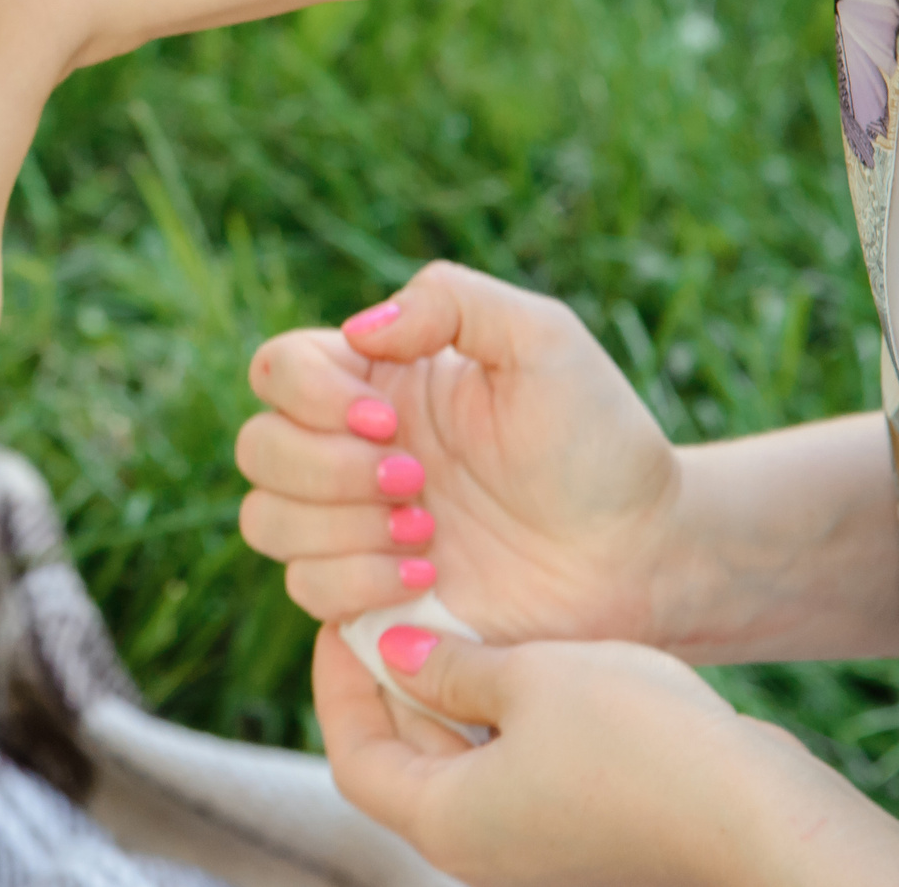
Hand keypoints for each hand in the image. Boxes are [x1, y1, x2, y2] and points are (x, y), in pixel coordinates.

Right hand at [236, 260, 681, 641]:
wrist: (641, 554)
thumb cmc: (598, 441)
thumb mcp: (542, 339)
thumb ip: (451, 301)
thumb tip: (360, 332)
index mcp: (377, 381)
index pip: (277, 368)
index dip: (311, 395)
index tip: (390, 421)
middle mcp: (350, 451)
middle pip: (256, 448)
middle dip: (325, 469)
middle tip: (415, 482)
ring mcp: (354, 527)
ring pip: (265, 521)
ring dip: (337, 528)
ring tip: (426, 534)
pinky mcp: (367, 598)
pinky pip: (304, 589)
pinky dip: (356, 581)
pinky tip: (428, 576)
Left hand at [316, 624, 898, 885]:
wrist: (761, 814)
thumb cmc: (640, 745)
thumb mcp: (529, 679)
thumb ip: (451, 668)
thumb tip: (395, 656)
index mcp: (447, 823)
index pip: (354, 759)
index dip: (338, 686)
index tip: (349, 618)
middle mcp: (482, 846)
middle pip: (405, 760)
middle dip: (396, 682)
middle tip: (401, 602)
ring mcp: (536, 843)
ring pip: (463, 759)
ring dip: (454, 693)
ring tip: (460, 615)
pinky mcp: (585, 827)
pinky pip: (517, 765)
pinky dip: (503, 714)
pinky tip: (523, 655)